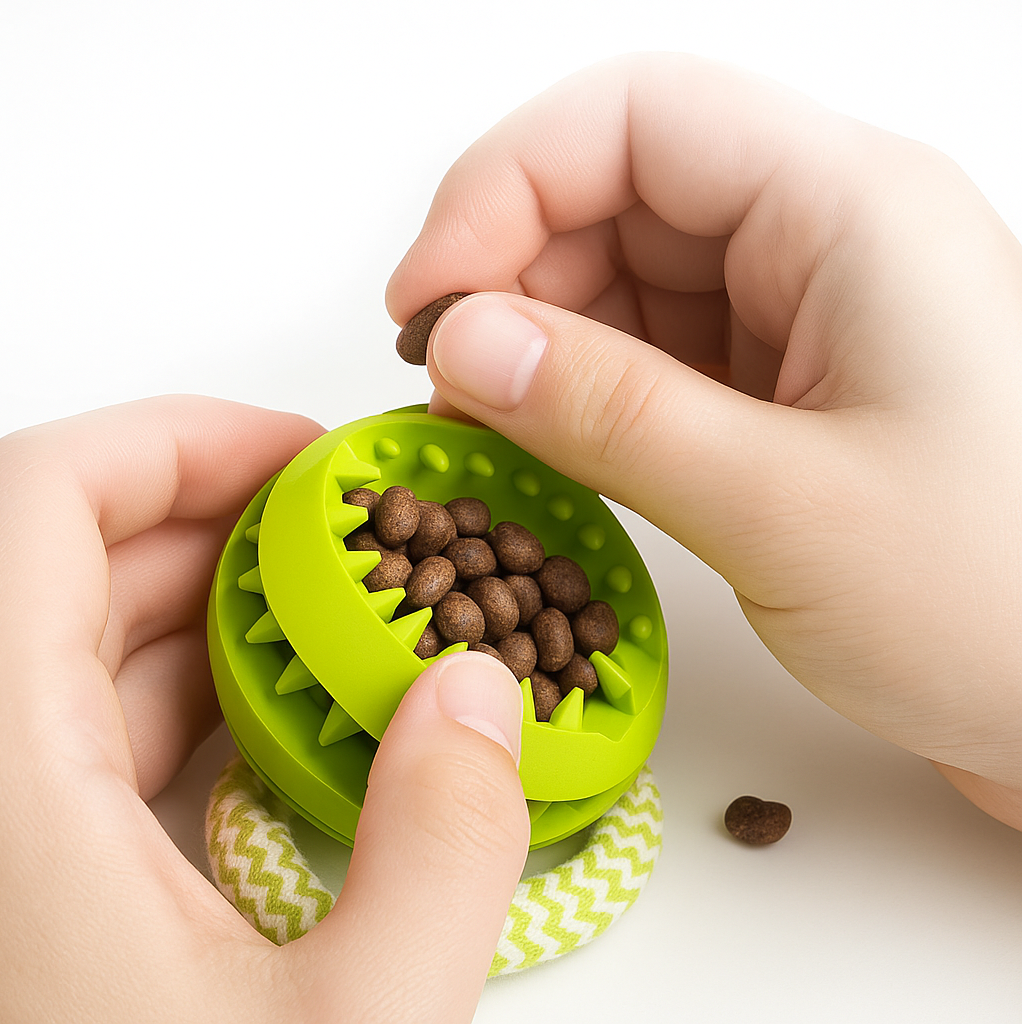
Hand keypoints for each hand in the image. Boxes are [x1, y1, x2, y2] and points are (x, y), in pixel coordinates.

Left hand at [0, 396, 527, 1022]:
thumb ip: (442, 850)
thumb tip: (484, 696)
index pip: (39, 500)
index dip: (178, 440)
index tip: (304, 457)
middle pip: (62, 560)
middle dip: (221, 524)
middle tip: (347, 537)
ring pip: (67, 650)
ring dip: (202, 614)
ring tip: (331, 622)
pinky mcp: (12, 888)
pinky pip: (73, 738)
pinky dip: (173, 702)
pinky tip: (271, 727)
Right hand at [386, 53, 1021, 828]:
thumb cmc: (1004, 605)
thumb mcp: (782, 507)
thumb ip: (609, 413)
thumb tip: (462, 345)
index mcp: (852, 211)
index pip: (638, 119)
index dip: (503, 186)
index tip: (426, 298)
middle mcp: (827, 240)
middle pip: (618, 193)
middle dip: (509, 275)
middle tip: (444, 381)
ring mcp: (804, 316)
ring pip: (624, 279)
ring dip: (538, 342)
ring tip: (484, 430)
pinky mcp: (785, 389)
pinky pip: (653, 355)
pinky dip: (584, 393)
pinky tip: (546, 448)